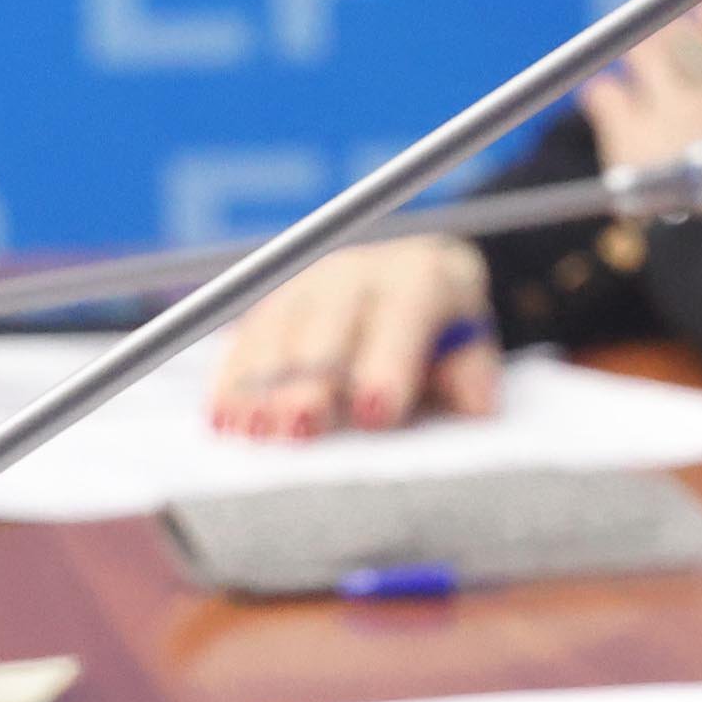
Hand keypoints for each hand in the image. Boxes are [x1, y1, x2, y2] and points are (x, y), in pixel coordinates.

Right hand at [205, 236, 496, 438]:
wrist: (413, 284)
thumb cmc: (444, 333)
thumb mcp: (471, 347)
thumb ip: (470, 374)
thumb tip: (477, 406)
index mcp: (419, 277)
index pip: (403, 316)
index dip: (388, 366)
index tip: (376, 413)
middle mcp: (359, 272)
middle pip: (329, 327)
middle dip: (314, 380)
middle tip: (302, 427)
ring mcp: (308, 285)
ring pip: (278, 333)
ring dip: (262, 385)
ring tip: (253, 429)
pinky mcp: (272, 307)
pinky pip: (244, 341)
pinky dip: (233, 380)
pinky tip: (224, 416)